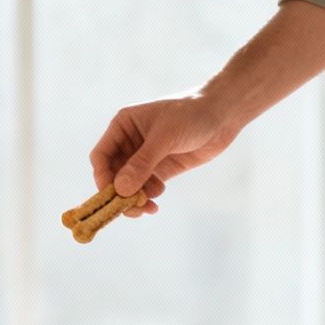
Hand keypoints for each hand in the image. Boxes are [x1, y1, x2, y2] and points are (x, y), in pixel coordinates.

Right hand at [89, 94, 244, 216]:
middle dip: (120, 194)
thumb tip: (120, 190)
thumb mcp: (165, 138)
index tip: (111, 196)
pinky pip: (146, 188)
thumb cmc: (191, 115)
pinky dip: (147, 197)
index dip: (102, 178)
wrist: (223, 115)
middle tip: (131, 210)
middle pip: (113, 175)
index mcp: (123, 126)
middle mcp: (129, 142)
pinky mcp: (161, 168)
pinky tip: (156, 200)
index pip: (101, 156)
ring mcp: (145, 157)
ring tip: (148, 207)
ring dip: (134, 199)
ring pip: (129, 185)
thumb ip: (142, 163)